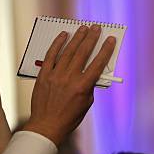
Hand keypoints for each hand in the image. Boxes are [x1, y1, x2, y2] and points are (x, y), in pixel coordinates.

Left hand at [24, 25, 115, 145]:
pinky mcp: (44, 75)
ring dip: (77, 38)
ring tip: (83, 28)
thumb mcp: (86, 103)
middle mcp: (70, 78)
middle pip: (83, 53)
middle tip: (96, 28)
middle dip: (91, 38)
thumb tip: (91, 70)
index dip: (106, 50)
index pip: (98, 64)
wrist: (46, 126)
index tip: (110, 39)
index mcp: (83, 86)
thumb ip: (89, 86)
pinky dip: (57, 44)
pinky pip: (50, 56)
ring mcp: (55, 75)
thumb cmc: (69, 117)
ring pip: (68, 51)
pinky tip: (63, 35)